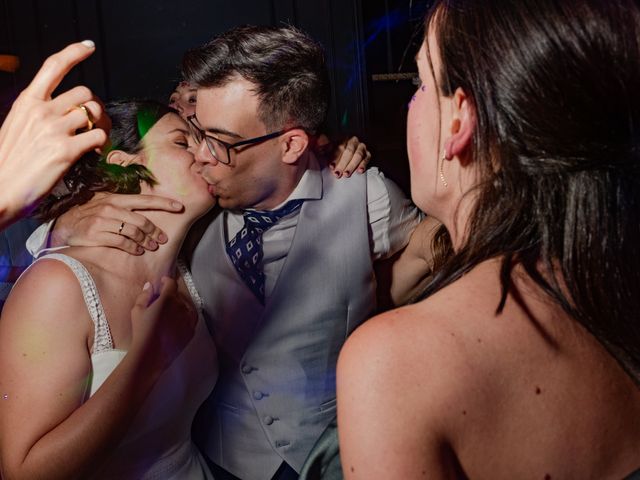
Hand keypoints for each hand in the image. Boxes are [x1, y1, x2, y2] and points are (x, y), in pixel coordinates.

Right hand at [0, 41, 109, 229]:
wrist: (0, 191)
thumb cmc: (9, 163)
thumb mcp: (17, 127)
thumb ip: (38, 114)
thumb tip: (64, 111)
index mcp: (27, 102)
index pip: (52, 67)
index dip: (73, 53)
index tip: (88, 46)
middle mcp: (40, 111)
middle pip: (84, 93)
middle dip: (95, 108)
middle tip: (96, 125)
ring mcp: (53, 129)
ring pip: (93, 113)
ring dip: (102, 125)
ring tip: (95, 140)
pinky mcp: (65, 150)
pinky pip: (98, 136)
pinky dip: (102, 144)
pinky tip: (93, 153)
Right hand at [52, 192, 183, 254]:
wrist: (64, 224)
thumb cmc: (90, 214)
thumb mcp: (106, 204)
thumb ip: (125, 205)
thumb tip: (149, 208)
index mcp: (116, 198)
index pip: (145, 199)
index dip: (164, 203)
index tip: (179, 207)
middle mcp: (110, 208)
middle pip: (142, 220)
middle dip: (155, 231)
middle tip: (162, 239)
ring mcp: (103, 221)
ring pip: (133, 232)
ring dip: (146, 241)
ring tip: (151, 246)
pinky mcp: (96, 234)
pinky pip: (121, 242)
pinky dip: (133, 248)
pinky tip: (138, 251)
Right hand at [130, 277, 196, 371]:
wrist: (151, 355)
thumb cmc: (141, 331)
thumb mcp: (137, 310)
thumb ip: (144, 295)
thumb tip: (150, 285)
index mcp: (168, 299)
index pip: (171, 284)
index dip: (167, 280)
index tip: (163, 281)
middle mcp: (181, 307)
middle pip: (179, 296)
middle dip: (171, 294)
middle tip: (163, 298)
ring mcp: (189, 319)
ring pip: (187, 307)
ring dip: (181, 305)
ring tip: (172, 309)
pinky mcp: (191, 331)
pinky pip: (191, 319)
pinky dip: (186, 316)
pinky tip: (178, 320)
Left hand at [328, 136, 371, 177]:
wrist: (350, 153)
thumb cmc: (338, 152)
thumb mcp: (329, 147)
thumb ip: (324, 145)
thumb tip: (319, 143)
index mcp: (343, 139)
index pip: (339, 148)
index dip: (335, 158)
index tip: (331, 166)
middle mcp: (353, 142)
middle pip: (349, 152)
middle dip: (343, 164)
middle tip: (338, 173)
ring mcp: (361, 147)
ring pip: (358, 155)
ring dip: (352, 166)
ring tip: (346, 174)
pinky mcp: (368, 154)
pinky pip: (367, 159)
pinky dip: (363, 165)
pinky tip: (359, 171)